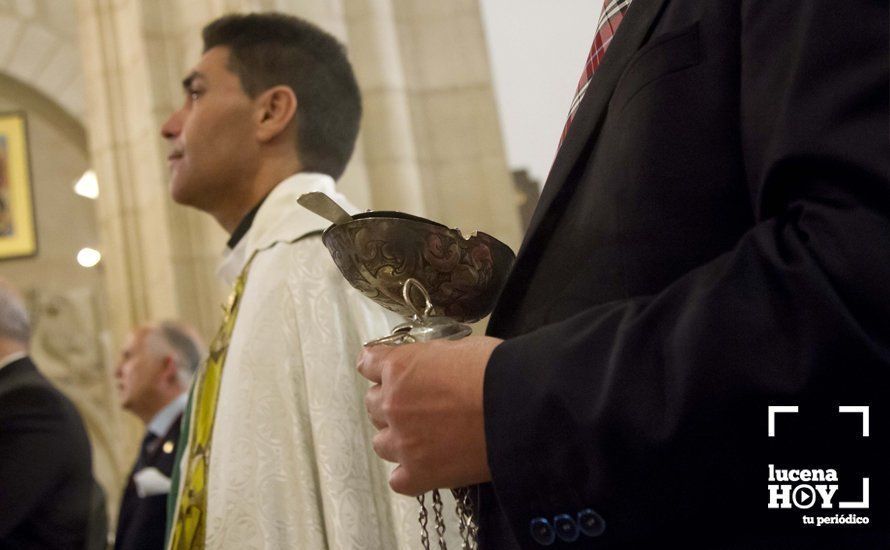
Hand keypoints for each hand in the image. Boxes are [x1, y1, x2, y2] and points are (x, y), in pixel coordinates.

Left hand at [357, 335, 502, 494]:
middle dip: (392, 403)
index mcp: (399, 367)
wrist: (521, 407)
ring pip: (381, 443)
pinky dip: (410, 474)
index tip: (390, 372)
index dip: (381, 368)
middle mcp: (392, 404)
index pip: (368, 364)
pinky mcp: (419, 474)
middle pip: (373, 405)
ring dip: (398, 438)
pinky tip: (428, 466)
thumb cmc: (496, 371)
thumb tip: (429, 367)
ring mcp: (403, 442)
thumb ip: (429, 359)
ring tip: (426, 437)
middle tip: (420, 405)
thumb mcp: (457, 348)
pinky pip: (398, 479)